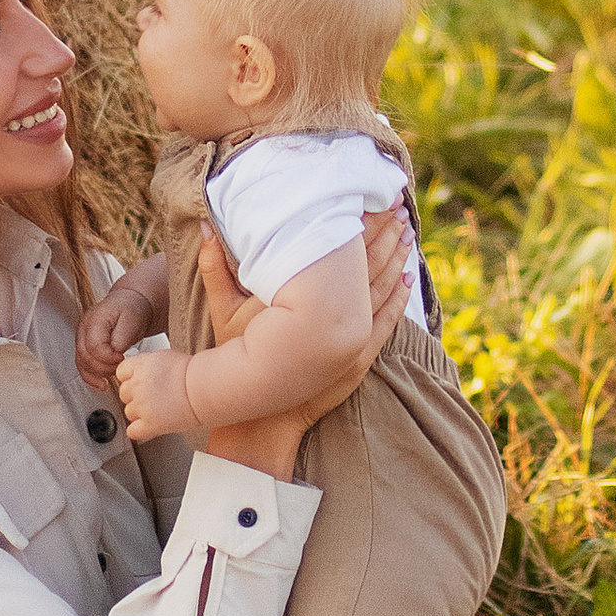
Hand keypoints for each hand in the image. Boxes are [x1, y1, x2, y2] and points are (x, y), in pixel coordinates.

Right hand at [75, 266, 163, 390]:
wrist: (131, 304)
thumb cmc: (132, 310)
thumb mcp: (132, 320)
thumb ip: (122, 339)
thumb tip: (115, 355)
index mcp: (95, 320)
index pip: (94, 346)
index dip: (108, 357)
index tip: (123, 357)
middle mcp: (84, 329)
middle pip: (86, 357)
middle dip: (105, 367)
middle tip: (121, 365)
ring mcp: (82, 339)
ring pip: (82, 364)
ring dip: (99, 374)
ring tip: (115, 374)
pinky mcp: (85, 348)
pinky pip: (83, 367)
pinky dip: (91, 378)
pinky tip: (102, 384)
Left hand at [118, 344, 197, 442]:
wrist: (204, 387)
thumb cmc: (192, 372)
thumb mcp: (164, 357)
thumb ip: (147, 364)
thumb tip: (141, 370)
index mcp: (141, 366)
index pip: (121, 373)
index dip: (130, 379)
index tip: (137, 382)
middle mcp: (138, 385)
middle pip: (123, 393)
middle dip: (135, 396)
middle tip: (152, 397)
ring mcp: (142, 405)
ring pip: (128, 412)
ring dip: (140, 413)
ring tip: (158, 411)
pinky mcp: (150, 424)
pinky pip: (133, 431)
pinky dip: (140, 431)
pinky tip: (150, 426)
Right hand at [202, 199, 414, 476]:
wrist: (261, 416)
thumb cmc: (238, 359)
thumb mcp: (222, 312)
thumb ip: (215, 269)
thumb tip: (207, 228)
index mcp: (301, 297)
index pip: (339, 251)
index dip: (359, 223)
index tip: (372, 198)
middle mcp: (332, 316)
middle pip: (368, 265)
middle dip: (384, 232)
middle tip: (398, 203)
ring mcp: (351, 339)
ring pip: (382, 289)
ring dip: (396, 258)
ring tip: (406, 231)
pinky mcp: (360, 359)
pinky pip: (387, 322)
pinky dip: (398, 299)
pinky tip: (407, 279)